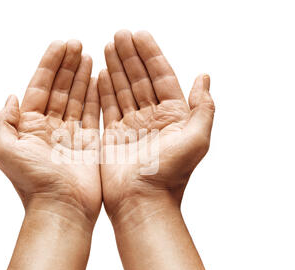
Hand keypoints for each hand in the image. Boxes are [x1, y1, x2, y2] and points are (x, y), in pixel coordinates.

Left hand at [0, 40, 101, 229]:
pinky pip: (93, 114)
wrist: (62, 208)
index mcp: (30, 127)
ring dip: (82, 77)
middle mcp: (50, 128)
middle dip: (68, 66)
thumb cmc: (33, 183)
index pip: (41, 87)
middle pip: (60, 89)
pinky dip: (96, 97)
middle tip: (78, 45)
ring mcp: (71, 135)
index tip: (62, 46)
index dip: (50, 65)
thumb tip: (11, 98)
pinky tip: (99, 80)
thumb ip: (3, 122)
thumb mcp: (5, 150)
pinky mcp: (89, 143)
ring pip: (77, 99)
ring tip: (89, 56)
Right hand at [98, 30, 214, 226]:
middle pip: (140, 79)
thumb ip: (203, 107)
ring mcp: (131, 126)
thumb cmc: (169, 174)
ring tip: (108, 46)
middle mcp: (152, 118)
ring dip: (116, 68)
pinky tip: (100, 73)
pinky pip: (108, 107)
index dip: (151, 55)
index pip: (161, 76)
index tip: (139, 35)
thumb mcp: (197, 138)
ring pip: (123, 89)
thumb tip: (204, 78)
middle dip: (130, 56)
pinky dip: (103, 90)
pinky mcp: (113, 135)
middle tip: (119, 35)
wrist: (141, 202)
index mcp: (173, 116)